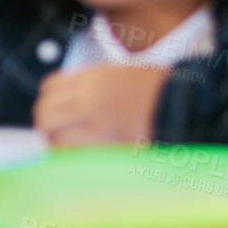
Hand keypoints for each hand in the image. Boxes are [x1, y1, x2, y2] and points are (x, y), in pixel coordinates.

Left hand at [34, 65, 169, 145]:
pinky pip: (68, 148)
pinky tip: (77, 153)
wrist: (182, 103)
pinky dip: (67, 152)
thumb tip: (73, 100)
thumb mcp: (124, 74)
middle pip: (44, 110)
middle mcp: (88, 95)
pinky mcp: (101, 139)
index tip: (57, 109)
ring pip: (51, 130)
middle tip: (56, 131)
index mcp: (95, 76)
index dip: (50, 100)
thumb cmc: (160, 89)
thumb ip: (96, 84)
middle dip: (46, 122)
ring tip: (66, 144)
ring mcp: (93, 118)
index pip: (49, 87)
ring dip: (55, 138)